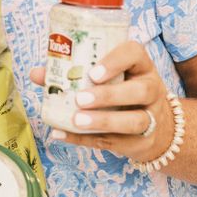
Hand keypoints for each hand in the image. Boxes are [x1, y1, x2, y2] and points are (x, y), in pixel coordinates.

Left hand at [30, 39, 175, 164]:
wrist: (158, 129)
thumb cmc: (122, 92)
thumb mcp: (106, 78)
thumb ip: (72, 73)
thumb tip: (37, 74)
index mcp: (141, 67)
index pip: (135, 53)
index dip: (115, 62)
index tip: (92, 72)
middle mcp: (151, 90)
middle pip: (140, 90)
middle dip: (109, 95)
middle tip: (80, 99)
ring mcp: (151, 118)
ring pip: (135, 121)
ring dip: (104, 122)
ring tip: (77, 121)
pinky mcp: (141, 142)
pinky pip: (116, 142)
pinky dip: (85, 140)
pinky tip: (63, 135)